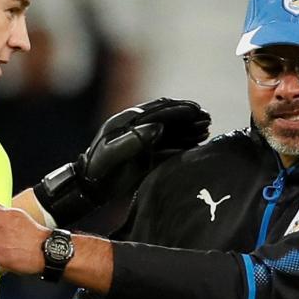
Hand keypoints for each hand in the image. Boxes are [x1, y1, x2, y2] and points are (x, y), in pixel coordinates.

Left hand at [33, 97, 210, 224]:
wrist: (89, 188)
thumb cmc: (99, 170)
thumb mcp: (113, 154)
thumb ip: (134, 140)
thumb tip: (158, 126)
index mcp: (126, 121)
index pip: (158, 111)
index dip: (179, 110)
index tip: (197, 111)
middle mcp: (135, 126)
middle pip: (166, 118)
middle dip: (188, 117)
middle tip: (208, 118)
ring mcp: (139, 139)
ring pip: (168, 131)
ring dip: (187, 130)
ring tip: (206, 130)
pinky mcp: (143, 153)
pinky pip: (166, 145)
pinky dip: (181, 144)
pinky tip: (195, 144)